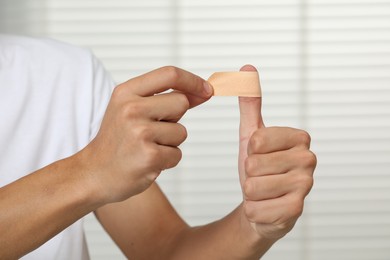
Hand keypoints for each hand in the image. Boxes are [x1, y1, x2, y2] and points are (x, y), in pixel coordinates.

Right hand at [78, 66, 212, 203]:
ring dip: (170, 142)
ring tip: (146, 147)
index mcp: (126, 92)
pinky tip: (146, 161)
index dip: (193, 81)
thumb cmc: (118, 140)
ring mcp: (140, 133)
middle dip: (175, 118)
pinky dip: (167, 160)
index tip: (207, 90)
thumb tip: (204, 91)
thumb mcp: (131, 109)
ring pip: (182, 132)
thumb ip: (164, 98)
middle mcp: (131, 109)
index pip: (170, 74)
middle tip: (151, 130)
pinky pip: (177, 154)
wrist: (94, 173)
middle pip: (181, 102)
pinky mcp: (149, 156)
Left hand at [238, 65, 315, 239]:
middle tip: (262, 176)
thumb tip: (247, 67)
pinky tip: (267, 206)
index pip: (256, 140)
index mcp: (299, 137)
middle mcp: (309, 159)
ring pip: (253, 186)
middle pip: (253, 164)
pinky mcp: (297, 210)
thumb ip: (250, 103)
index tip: (259, 155)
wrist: (261, 202)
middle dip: (249, 173)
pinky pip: (256, 208)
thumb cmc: (258, 166)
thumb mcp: (251, 133)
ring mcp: (306, 186)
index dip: (250, 151)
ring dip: (251, 192)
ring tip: (264, 191)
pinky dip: (253, 209)